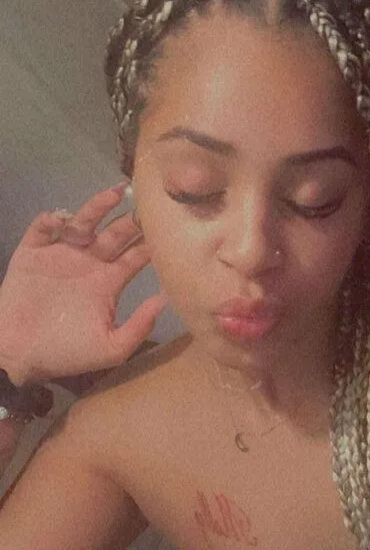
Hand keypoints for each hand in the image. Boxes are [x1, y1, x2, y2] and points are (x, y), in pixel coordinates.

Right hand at [0, 184, 167, 384]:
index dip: (151, 242)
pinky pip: (42, 230)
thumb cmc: (68, 354)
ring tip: (113, 193)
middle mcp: (89, 263)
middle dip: (130, 219)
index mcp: (109, 281)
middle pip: (115, 233)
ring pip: (83, 223)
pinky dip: (50, 220)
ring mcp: (61, 255)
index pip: (135, 255)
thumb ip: (139, 326)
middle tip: (146, 202)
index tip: (169, 227)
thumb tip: (166, 299)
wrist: (21, 356)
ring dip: (97, 207)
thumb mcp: (111, 348)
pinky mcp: (32, 254)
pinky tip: (61, 219)